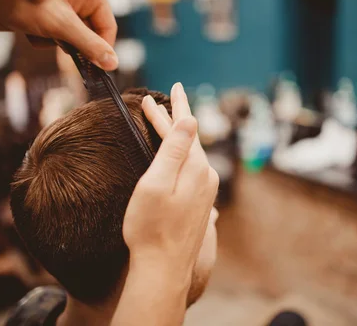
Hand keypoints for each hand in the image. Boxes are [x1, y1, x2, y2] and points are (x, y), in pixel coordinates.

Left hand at [0, 0, 117, 69]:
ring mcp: (66, 1)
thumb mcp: (62, 28)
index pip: (107, 26)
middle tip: (57, 44)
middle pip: (91, 32)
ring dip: (56, 41)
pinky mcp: (51, 11)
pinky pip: (59, 33)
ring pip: (74, 35)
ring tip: (39, 31)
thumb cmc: (25, 4)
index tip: (96, 69)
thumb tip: (113, 64)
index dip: (101, 48)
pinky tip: (31, 30)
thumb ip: (89, 46)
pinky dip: (46, 38)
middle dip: (71, 42)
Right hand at [123, 83, 218, 280]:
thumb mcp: (156, 184)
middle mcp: (205, 177)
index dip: (175, 107)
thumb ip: (174, 151)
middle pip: (188, 138)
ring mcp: (204, 191)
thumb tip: (191, 119)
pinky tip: (175, 155)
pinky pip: (190, 168)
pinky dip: (180, 154)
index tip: (172, 87)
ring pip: (190, 153)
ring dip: (177, 135)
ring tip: (166, 120)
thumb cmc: (151, 227)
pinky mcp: (199, 203)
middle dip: (175, 117)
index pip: (185, 128)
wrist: (163, 269)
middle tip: (166, 97)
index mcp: (195, 168)